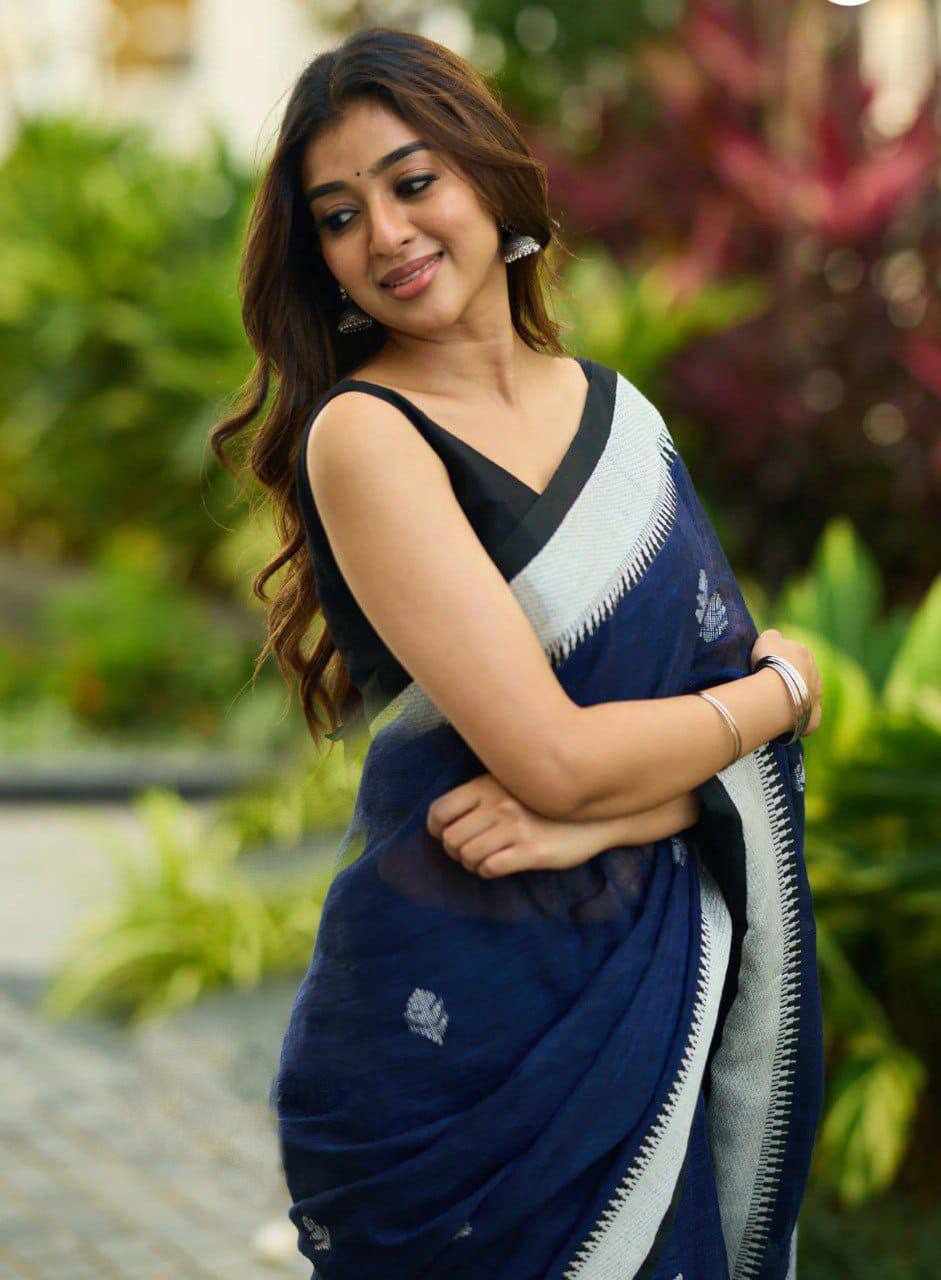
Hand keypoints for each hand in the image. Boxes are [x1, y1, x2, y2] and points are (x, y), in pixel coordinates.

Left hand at [426, 774, 701, 878]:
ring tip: (486, 860)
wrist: (591, 814)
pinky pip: (490, 868)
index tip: (445, 835)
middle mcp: (497, 805)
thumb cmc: (544, 802)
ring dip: (472, 863)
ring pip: (467, 856)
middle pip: (451, 839)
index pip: (440, 811)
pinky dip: (488, 871)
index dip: (436, 829)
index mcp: (486, 786)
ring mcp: (514, 828)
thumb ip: (481, 795)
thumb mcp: (510, 786)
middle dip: (456, 851)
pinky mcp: (530, 851)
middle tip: (470, 852)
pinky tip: (500, 865)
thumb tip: (446, 819)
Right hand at [750, 628, 822, 736]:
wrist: (776, 693)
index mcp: (804, 653)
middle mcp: (815, 674)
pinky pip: (805, 717)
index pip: (794, 652)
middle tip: (770, 685)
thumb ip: (772, 636)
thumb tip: (775, 638)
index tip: (767, 664)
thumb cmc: (769, 663)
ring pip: (806, 695)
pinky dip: (797, 717)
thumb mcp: (766, 639)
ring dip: (795, 697)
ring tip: (775, 702)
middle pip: (802, 674)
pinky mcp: (813, 718)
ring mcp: (816, 697)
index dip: (780, 658)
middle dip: (791, 678)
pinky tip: (783, 719)